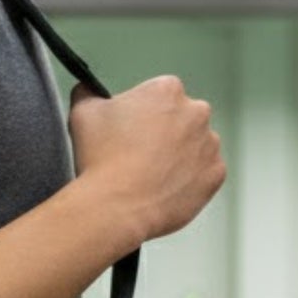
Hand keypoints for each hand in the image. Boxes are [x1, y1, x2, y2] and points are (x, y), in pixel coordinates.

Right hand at [70, 75, 226, 243]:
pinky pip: (203, 175)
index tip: (126, 134)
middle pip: (180, 120)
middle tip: (135, 157)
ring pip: (194, 147)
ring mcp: (209, 144)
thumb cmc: (101, 160)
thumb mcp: (82, 114)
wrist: (115, 208)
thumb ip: (88, 94)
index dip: (139, 116)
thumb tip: (88, 90)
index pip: (157, 97)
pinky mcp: (215, 174)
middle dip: (162, 135)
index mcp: (167, 90)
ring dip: (176, 157)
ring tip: (147, 177)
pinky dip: (187, 182)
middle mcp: (196, 112)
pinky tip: (161, 189)